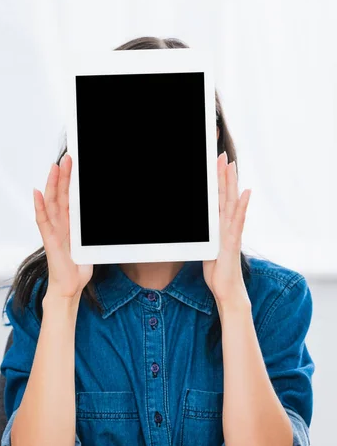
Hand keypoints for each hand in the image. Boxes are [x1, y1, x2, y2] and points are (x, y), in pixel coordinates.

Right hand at [33, 153, 92, 299]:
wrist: (69, 287)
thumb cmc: (77, 268)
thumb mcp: (91, 244)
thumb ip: (92, 232)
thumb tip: (105, 226)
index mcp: (69, 223)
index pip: (69, 197)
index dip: (70, 181)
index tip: (73, 165)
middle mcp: (60, 224)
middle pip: (60, 195)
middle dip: (63, 176)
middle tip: (67, 158)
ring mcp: (53, 230)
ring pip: (51, 202)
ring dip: (53, 184)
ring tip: (54, 168)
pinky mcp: (49, 240)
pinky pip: (43, 220)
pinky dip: (39, 206)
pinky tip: (37, 193)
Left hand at [203, 151, 250, 305]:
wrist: (228, 290)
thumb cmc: (217, 271)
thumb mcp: (206, 249)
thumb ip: (204, 236)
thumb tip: (198, 229)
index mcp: (219, 227)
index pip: (217, 200)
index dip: (216, 182)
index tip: (214, 165)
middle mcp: (227, 226)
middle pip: (225, 196)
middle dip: (223, 176)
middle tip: (223, 155)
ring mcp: (231, 232)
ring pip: (231, 203)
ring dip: (231, 184)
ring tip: (232, 166)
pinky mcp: (232, 241)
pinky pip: (237, 220)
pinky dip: (242, 206)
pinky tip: (245, 192)